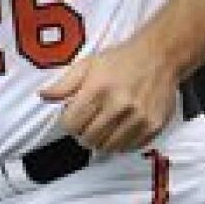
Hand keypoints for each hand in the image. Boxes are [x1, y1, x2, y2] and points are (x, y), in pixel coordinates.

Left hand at [39, 35, 178, 152]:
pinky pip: (129, 148)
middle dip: (84, 134)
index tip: (74, 116)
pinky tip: (121, 129)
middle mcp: (119, 105)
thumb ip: (64, 84)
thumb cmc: (121, 60)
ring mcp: (138, 118)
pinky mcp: (154, 126)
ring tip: (105, 127)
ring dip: (102, 141)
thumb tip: (43, 96)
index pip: (71, 125)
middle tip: (89, 124)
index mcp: (98, 89)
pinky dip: (121, 143)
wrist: (161, 55)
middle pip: (88, 139)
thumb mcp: (88, 65)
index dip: (69, 123)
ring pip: (108, 148)